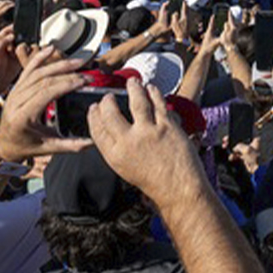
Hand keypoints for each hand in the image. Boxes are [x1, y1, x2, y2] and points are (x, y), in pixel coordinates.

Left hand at [0, 27, 21, 94]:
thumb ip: (1, 43)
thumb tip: (11, 35)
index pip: (6, 31)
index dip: (12, 28)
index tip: (19, 25)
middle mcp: (6, 46)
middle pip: (16, 36)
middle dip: (21, 36)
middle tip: (24, 38)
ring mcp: (13, 52)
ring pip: (22, 43)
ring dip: (25, 44)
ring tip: (25, 47)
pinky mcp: (19, 59)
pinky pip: (26, 52)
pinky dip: (28, 52)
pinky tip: (27, 53)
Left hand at [0, 46, 93, 162]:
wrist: (2, 144)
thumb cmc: (22, 146)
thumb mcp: (47, 148)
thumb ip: (70, 145)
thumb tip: (91, 142)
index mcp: (22, 117)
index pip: (46, 93)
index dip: (67, 84)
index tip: (84, 81)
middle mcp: (15, 101)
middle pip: (43, 80)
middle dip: (67, 74)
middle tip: (86, 73)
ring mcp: (14, 92)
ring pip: (37, 72)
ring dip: (58, 65)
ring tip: (77, 62)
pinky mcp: (16, 87)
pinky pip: (28, 69)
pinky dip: (40, 58)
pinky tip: (50, 49)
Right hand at [89, 81, 205, 205]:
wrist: (179, 189)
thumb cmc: (155, 181)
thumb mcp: (127, 168)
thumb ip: (120, 148)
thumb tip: (118, 128)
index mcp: (115, 155)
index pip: (97, 130)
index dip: (94, 116)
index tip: (94, 108)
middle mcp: (128, 142)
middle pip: (111, 114)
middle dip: (108, 101)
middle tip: (109, 96)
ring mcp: (148, 132)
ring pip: (136, 102)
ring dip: (133, 89)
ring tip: (132, 82)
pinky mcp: (167, 126)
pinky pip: (158, 104)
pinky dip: (154, 93)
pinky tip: (152, 88)